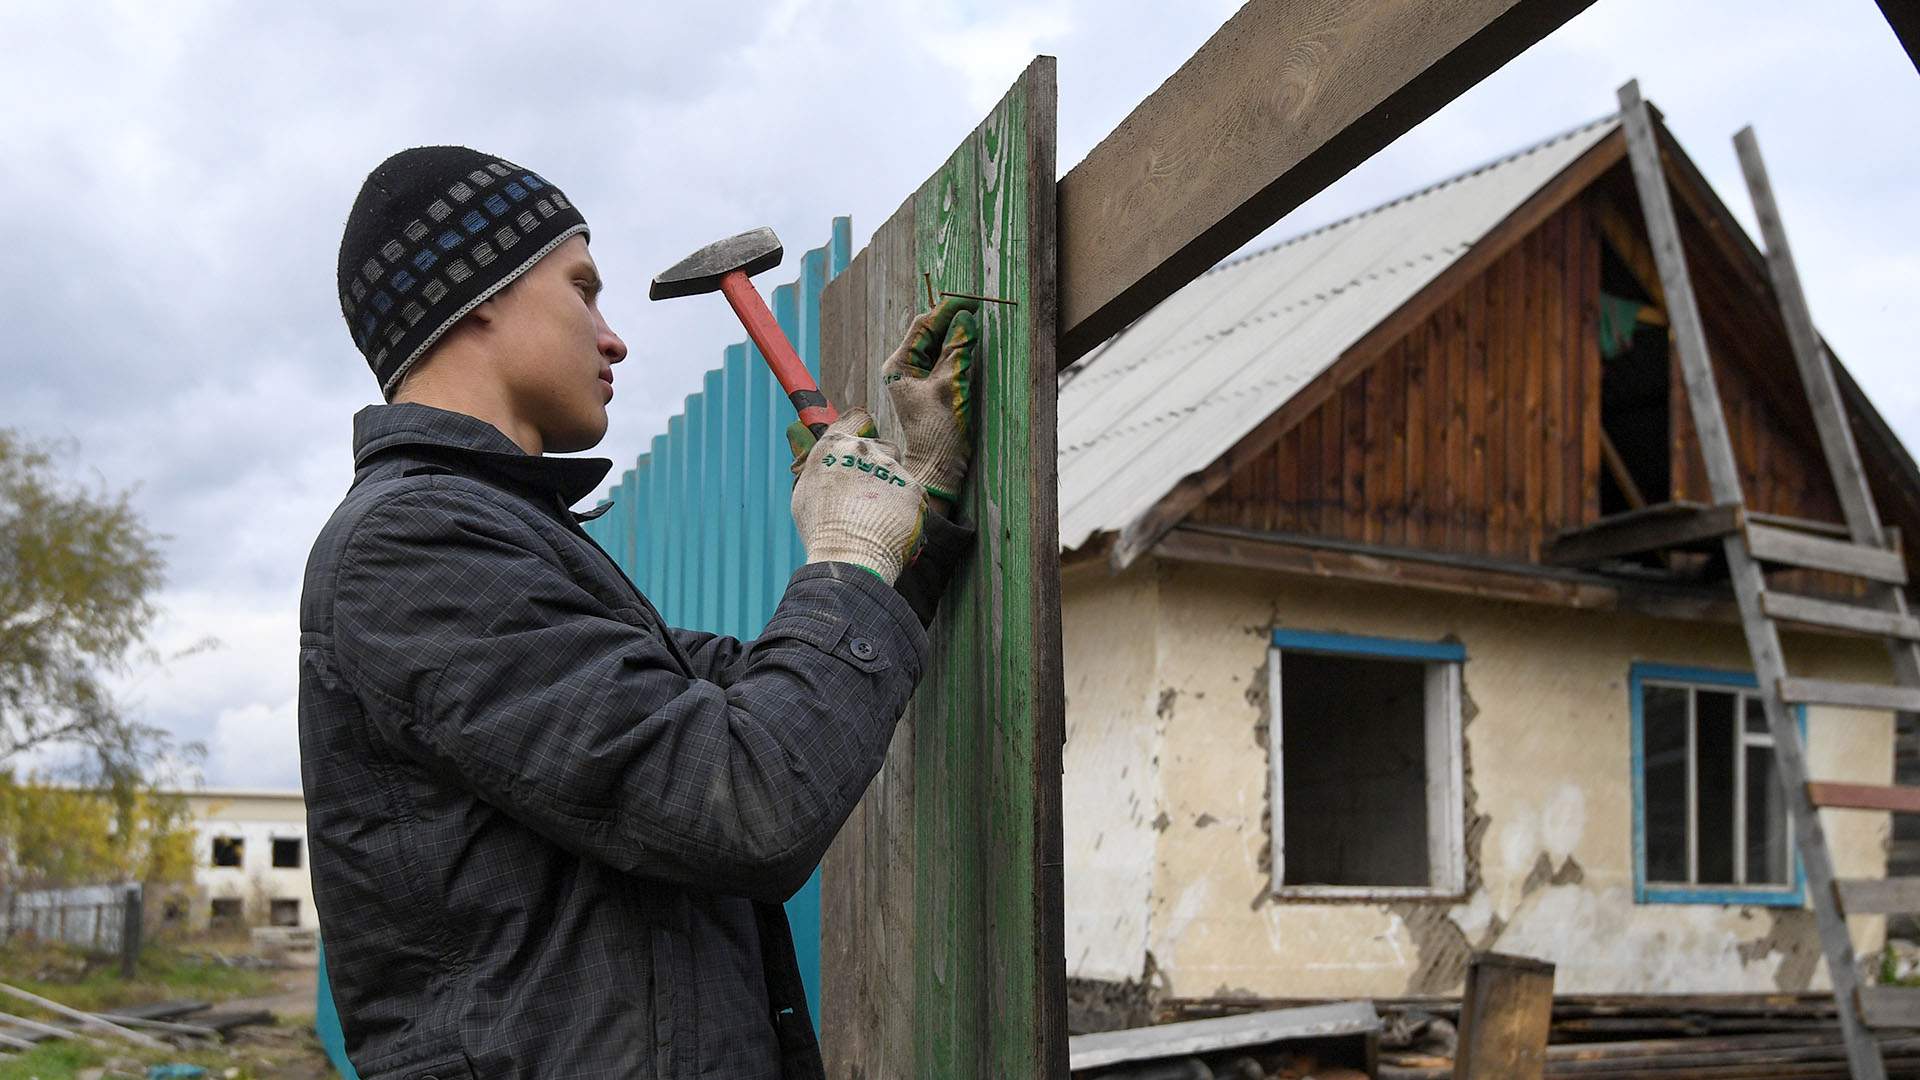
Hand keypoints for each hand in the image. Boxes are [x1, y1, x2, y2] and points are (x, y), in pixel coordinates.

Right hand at [788, 408, 926, 584]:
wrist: (848, 557)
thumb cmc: (820, 529)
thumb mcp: (804, 491)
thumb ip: (821, 469)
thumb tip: (826, 464)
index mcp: (835, 445)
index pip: (857, 418)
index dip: (860, 428)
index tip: (862, 441)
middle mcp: (865, 449)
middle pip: (882, 446)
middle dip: (878, 464)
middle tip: (868, 493)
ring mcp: (891, 468)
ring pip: (898, 471)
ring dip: (892, 488)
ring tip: (878, 516)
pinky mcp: (913, 487)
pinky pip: (913, 493)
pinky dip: (906, 508)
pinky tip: (892, 525)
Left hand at [882, 297, 979, 504]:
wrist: (939, 464)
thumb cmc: (938, 429)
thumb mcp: (950, 385)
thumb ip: (957, 349)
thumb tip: (965, 318)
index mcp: (899, 364)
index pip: (922, 325)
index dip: (946, 310)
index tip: (970, 301)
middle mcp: (905, 367)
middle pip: (929, 333)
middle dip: (952, 320)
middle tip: (977, 309)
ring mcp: (917, 377)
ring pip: (938, 345)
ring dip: (957, 335)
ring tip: (977, 324)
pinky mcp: (931, 387)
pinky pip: (945, 360)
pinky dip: (958, 351)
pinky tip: (972, 345)